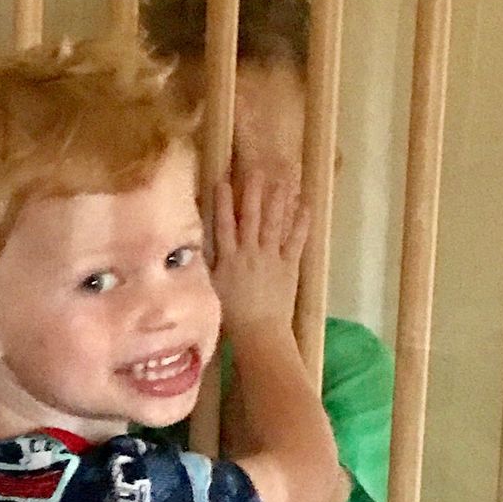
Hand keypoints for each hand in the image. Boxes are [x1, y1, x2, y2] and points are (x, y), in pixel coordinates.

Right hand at [211, 169, 307, 336]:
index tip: (223, 181)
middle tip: (257, 169)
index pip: (224, 224)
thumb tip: (197, 244)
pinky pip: (296, 241)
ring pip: (274, 223)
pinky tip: (305, 206)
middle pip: (251, 217)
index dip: (223, 202)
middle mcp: (250, 253)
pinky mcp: (289, 266)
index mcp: (228, 259)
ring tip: (281, 180)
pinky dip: (301, 223)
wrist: (259, 332)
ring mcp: (271, 258)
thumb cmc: (231, 315)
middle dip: (253, 192)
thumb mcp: (211, 288)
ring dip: (278, 200)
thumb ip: (207, 264)